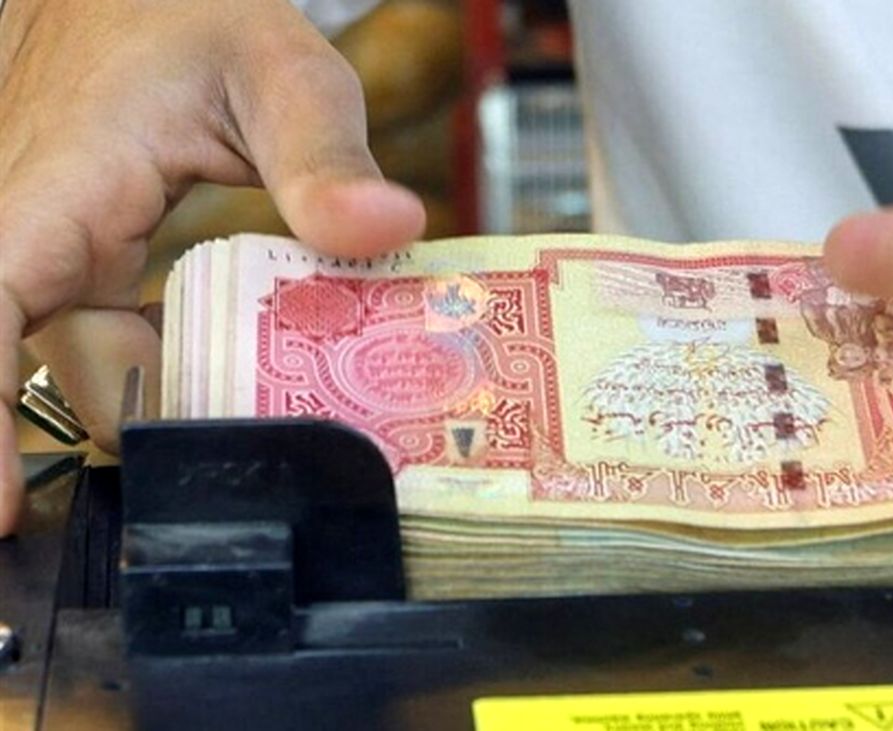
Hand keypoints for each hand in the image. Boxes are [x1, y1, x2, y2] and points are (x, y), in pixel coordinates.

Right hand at [0, 0, 425, 534]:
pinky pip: (125, 343)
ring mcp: (60, 261)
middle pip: (82, 378)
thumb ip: (325, 153)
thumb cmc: (188, 15)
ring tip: (294, 403)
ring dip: (190, 394)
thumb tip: (388, 227)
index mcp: (56, 195)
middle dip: (169, 426)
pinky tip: (259, 361)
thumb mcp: (279, 72)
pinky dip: (184, 362)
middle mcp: (39, 241)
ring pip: (110, 369)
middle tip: (283, 442)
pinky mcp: (89, 270)